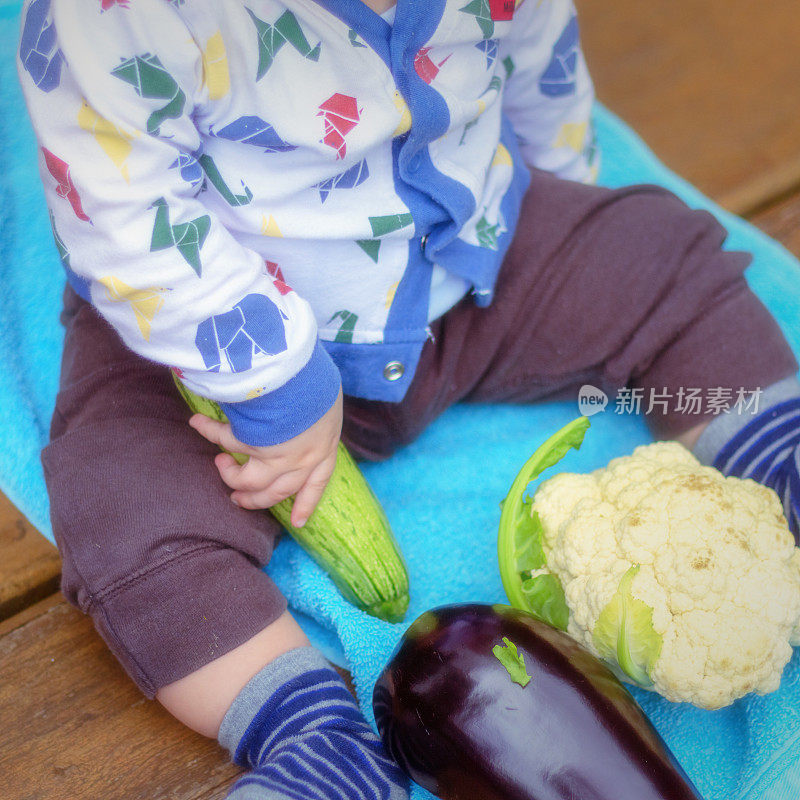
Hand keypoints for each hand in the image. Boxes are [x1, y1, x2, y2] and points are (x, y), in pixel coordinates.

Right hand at [188, 388, 342, 526]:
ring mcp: (275, 456)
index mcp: (323, 449)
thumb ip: (318, 414)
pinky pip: (226, 440)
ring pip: (248, 481)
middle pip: (276, 493)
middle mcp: (301, 460)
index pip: (317, 484)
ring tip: (220, 464)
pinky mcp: (250, 442)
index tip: (297, 523)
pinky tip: (197, 423)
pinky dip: (210, 430)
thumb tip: (309, 407)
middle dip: (255, 500)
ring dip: (231, 476)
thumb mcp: (328, 399)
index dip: (306, 503)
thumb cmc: (318, 383)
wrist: (301, 376)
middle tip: (237, 500)